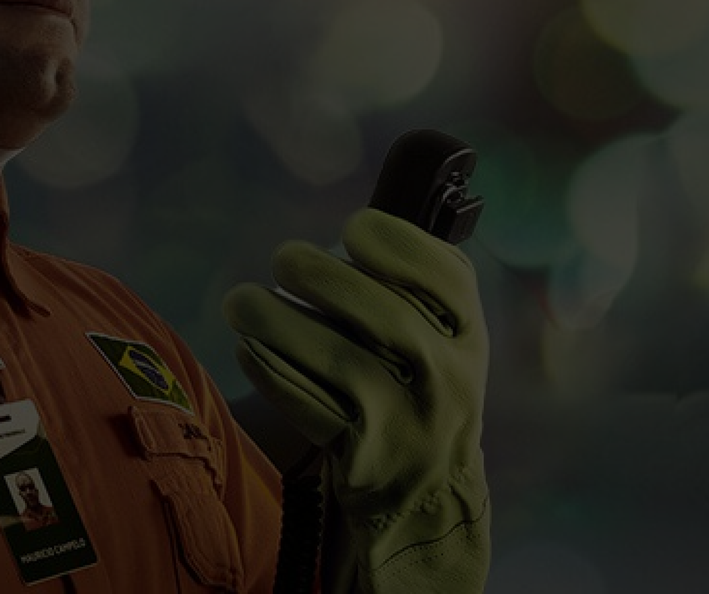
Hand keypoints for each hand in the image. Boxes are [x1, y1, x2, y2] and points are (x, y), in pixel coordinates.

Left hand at [224, 209, 489, 585]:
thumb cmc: (418, 382)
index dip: (398, 244)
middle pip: (385, 317)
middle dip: (323, 276)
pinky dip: (271, 371)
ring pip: (339, 363)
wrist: (428, 491)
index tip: (354, 227)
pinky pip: (308, 406)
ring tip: (240, 301)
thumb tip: (359, 216)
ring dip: (278, 322)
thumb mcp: (441, 331)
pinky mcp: (361, 457)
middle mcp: (447, 378)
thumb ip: (411, 277)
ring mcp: (406, 423)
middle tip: (283, 257)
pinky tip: (248, 347)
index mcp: (468, 333)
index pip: (449, 278)